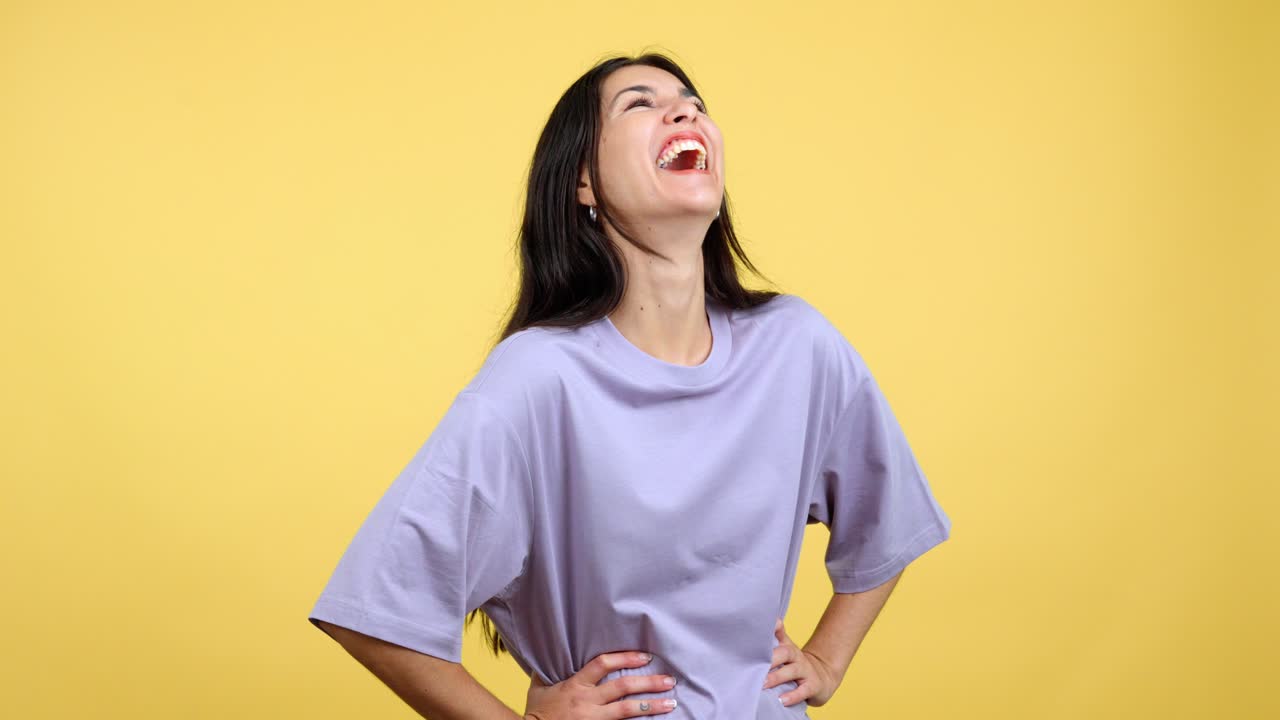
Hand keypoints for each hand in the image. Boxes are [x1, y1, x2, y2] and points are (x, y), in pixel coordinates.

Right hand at [524, 650, 677, 718]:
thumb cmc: (535, 713)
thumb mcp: (538, 687)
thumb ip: (548, 671)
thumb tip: (551, 654)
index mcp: (575, 684)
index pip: (603, 664)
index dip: (625, 657)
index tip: (644, 656)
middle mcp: (587, 701)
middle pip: (623, 687)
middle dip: (648, 682)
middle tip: (669, 680)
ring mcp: (592, 719)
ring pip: (627, 710)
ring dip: (652, 705)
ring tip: (670, 702)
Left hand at [762, 617, 840, 707]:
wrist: (823, 676)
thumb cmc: (795, 664)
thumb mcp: (785, 651)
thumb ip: (771, 642)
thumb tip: (757, 630)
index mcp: (787, 647)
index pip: (780, 634)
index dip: (775, 628)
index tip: (768, 624)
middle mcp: (796, 656)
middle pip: (784, 652)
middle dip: (770, 658)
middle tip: (755, 666)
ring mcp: (805, 670)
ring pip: (791, 671)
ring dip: (776, 677)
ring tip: (763, 684)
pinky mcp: (812, 686)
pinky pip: (802, 691)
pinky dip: (792, 696)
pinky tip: (782, 700)